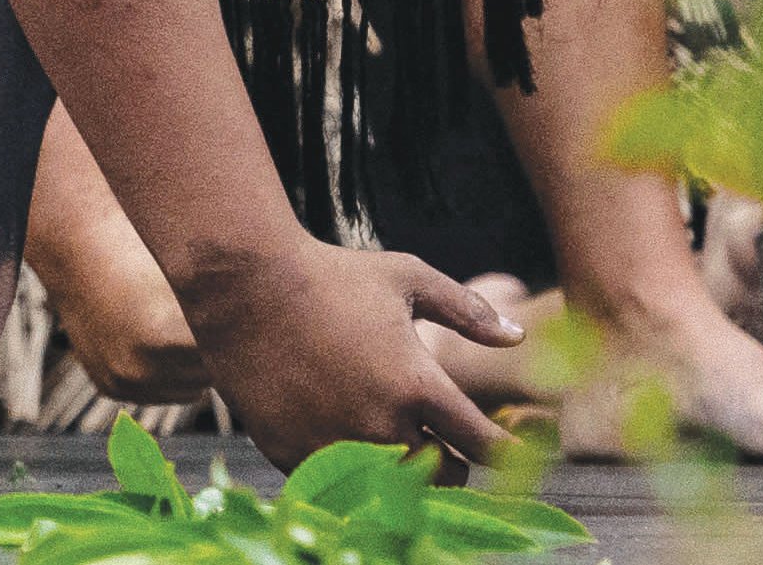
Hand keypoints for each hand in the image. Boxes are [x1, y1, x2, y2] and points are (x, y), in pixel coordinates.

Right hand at [176, 240, 518, 466]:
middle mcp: (382, 425)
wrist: (243, 285)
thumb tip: (519, 336)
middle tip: (442, 443)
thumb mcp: (407, 278)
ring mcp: (336, 444)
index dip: (505, 451)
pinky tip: (350, 443)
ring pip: (393, 489)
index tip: (511, 451)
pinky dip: (353, 472)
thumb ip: (468, 310)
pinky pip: (341, 485)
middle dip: (452, 463)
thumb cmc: (331, 274)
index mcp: (418, 385)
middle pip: (443, 476)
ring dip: (404, 472)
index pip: (482, 443)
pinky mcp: (295, 454)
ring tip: (398, 445)